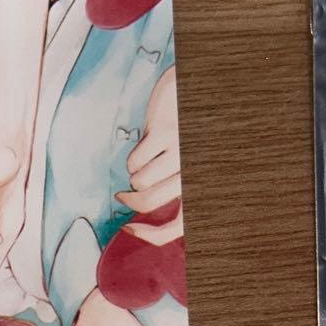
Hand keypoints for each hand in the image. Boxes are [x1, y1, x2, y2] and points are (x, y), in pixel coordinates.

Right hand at [116, 67, 183, 244]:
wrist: (192, 89)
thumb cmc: (189, 133)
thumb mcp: (189, 168)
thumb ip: (176, 191)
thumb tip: (145, 218)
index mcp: (201, 182)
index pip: (180, 226)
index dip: (152, 235)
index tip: (131, 229)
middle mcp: (195, 169)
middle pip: (149, 201)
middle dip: (130, 200)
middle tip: (124, 195)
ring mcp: (181, 150)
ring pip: (140, 181)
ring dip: (134, 174)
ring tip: (144, 161)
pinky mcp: (164, 133)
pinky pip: (135, 162)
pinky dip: (133, 159)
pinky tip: (144, 146)